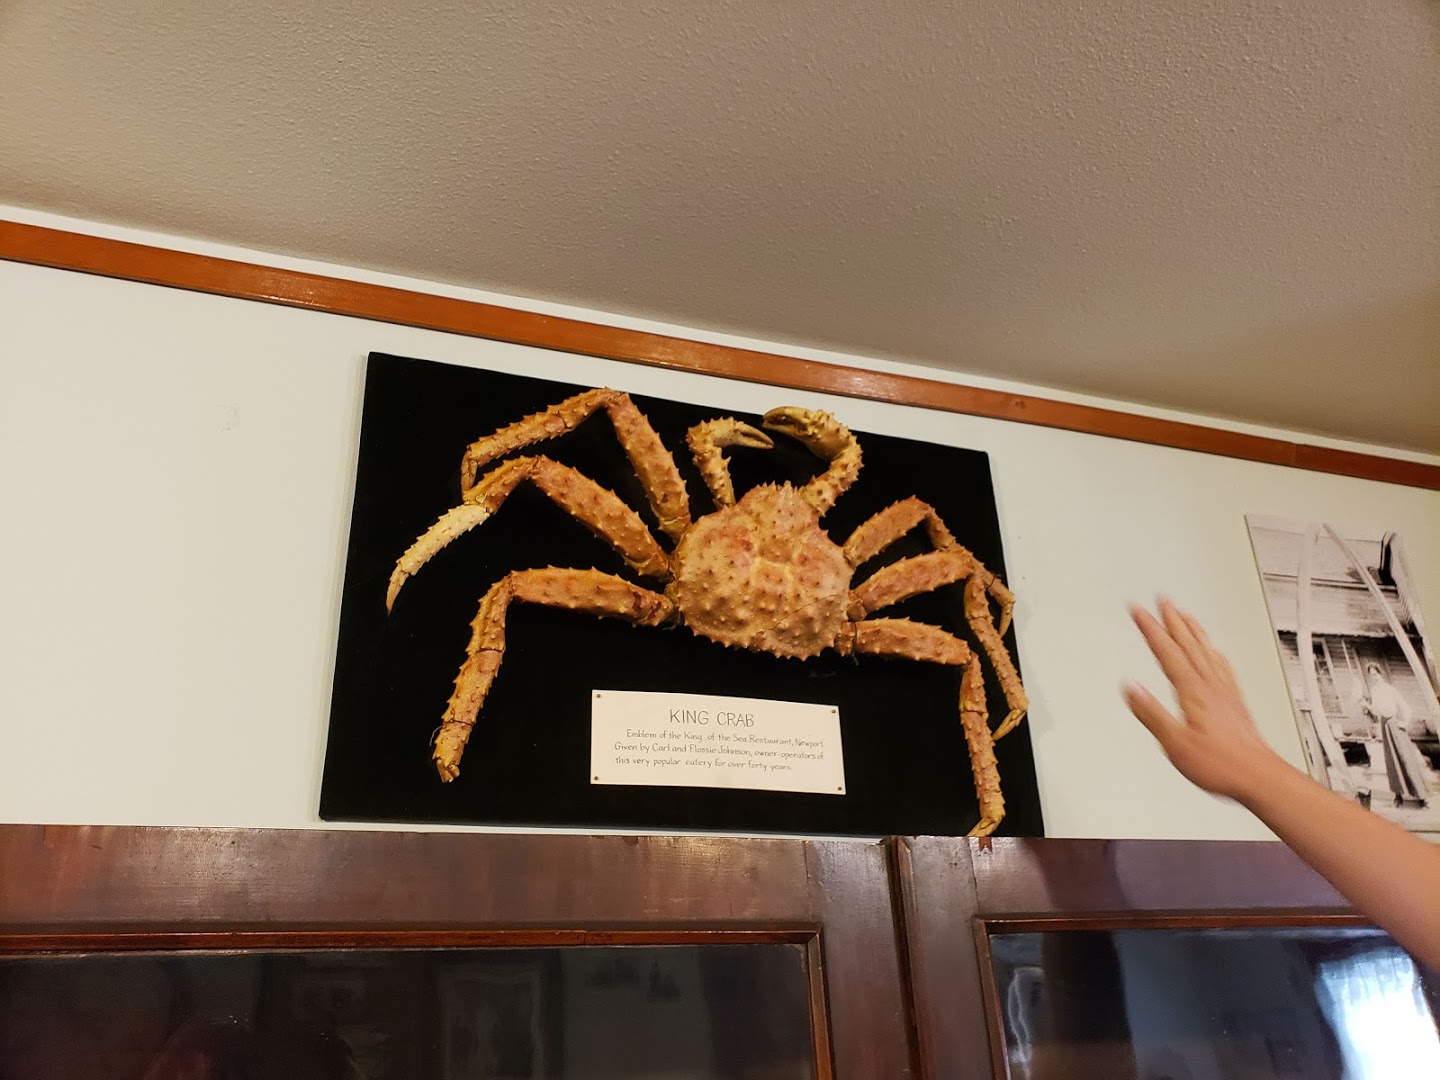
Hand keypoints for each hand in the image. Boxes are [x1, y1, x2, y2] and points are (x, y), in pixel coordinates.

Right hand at [1125, 599, 1285, 801]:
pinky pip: (1222, 666)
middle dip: (1173, 620)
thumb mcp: (1175, 743)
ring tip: (1185, 614)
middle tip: (1162, 599)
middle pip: (1188, 644)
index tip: (1138, 611)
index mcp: (1193, 691)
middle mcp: (1211, 686)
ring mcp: (1225, 692)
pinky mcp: (1235, 702)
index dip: (1151, 629)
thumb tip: (1131, 687)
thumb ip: (1151, 713)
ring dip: (1193, 630)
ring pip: (1206, 651)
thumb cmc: (1221, 763)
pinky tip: (1215, 651)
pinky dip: (1213, 651)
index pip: (1167, 652)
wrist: (1258, 776)